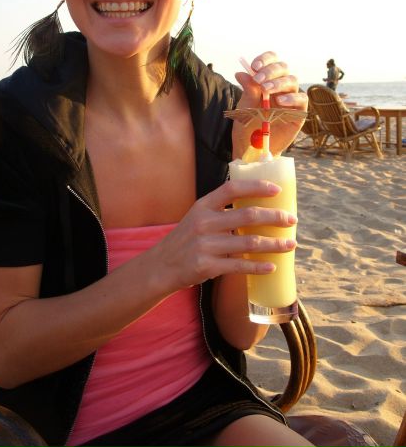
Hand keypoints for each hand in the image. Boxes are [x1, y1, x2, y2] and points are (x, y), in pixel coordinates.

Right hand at [154, 179, 296, 290]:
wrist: (161, 266)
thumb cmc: (186, 240)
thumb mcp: (197, 217)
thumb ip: (221, 211)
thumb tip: (257, 207)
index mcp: (203, 206)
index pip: (232, 189)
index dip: (256, 187)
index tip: (277, 189)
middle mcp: (204, 223)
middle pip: (247, 216)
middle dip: (275, 217)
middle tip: (292, 219)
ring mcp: (205, 245)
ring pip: (249, 243)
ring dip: (274, 244)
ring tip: (291, 244)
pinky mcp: (207, 266)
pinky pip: (240, 266)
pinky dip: (259, 266)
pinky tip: (272, 266)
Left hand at [233, 51, 307, 156]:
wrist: (252, 150)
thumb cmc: (247, 127)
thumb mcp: (244, 108)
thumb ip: (247, 91)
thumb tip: (241, 73)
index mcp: (266, 81)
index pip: (271, 61)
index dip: (265, 59)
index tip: (254, 66)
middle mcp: (280, 88)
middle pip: (283, 68)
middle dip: (271, 70)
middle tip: (258, 79)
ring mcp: (290, 99)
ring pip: (292, 81)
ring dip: (279, 83)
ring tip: (266, 90)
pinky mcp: (298, 113)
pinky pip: (302, 99)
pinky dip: (292, 98)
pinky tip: (279, 102)